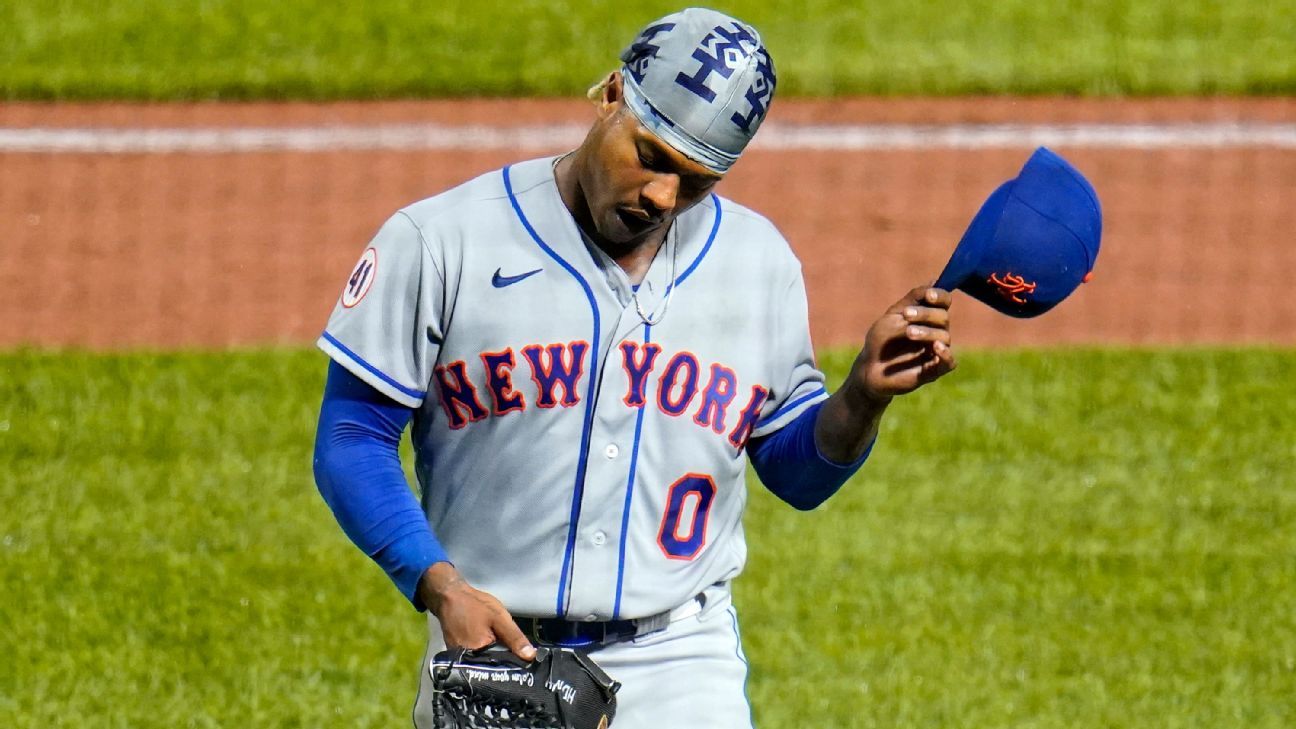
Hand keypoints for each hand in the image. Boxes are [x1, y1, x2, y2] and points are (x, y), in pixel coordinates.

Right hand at [416, 562, 535, 660]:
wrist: (449, 597)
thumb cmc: (475, 605)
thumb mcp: (499, 618)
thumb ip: (515, 638)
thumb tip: (530, 656)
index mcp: (479, 654)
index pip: (502, 668)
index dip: (514, 666)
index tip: (526, 666)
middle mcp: (467, 662)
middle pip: (491, 668)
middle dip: (504, 664)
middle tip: (516, 658)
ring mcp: (459, 659)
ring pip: (483, 664)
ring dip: (494, 660)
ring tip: (505, 653)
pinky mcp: (456, 654)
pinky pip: (474, 659)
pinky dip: (483, 654)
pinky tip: (490, 647)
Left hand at [850, 284, 956, 402]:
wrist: (869, 367)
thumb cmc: (881, 340)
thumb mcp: (893, 316)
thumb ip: (913, 300)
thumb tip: (933, 281)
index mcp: (928, 317)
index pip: (944, 302)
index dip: (940, 296)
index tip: (928, 296)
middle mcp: (936, 332)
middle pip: (943, 317)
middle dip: (925, 314)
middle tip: (906, 315)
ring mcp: (936, 351)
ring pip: (944, 337)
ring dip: (927, 332)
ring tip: (909, 333)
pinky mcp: (934, 370)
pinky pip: (949, 362)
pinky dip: (946, 354)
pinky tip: (935, 347)